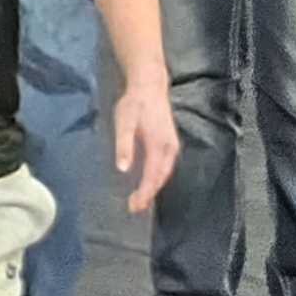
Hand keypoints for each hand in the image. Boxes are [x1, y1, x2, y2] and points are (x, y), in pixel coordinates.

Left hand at [111, 73, 178, 214]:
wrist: (150, 86)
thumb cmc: (134, 104)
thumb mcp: (124, 122)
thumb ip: (124, 145)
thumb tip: (123, 169)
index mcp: (159, 146)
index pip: (153, 176)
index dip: (144, 193)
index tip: (134, 205)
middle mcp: (169, 149)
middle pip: (161, 178)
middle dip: (149, 195)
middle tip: (135, 208)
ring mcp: (171, 146)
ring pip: (164, 173)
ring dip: (154, 188)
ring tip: (141, 201)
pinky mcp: (169, 143)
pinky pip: (165, 166)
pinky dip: (157, 177)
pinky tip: (149, 182)